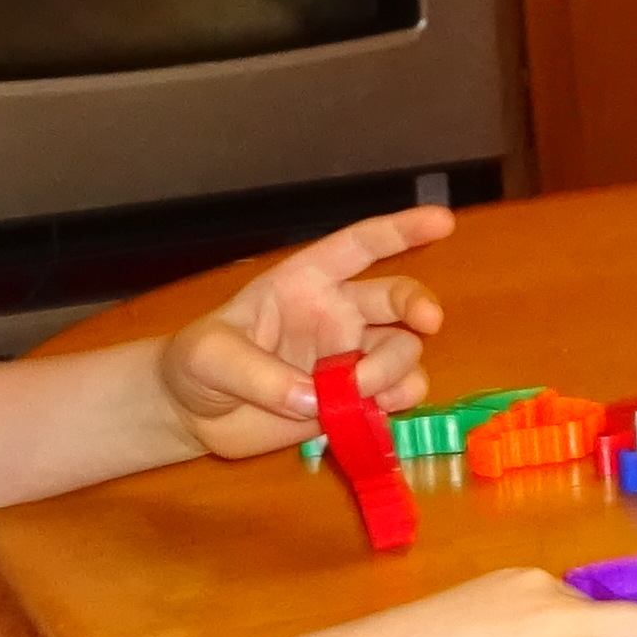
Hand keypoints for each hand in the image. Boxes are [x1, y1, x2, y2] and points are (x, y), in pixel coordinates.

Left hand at [160, 207, 456, 456]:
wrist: (195, 415)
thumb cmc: (198, 365)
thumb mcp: (210, 356)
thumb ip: (258, 374)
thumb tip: (315, 398)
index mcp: (306, 282)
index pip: (359, 247)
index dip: (400, 231)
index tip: (440, 221)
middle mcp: (338, 315)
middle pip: (397, 299)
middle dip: (418, 306)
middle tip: (428, 323)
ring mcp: (350, 358)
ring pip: (403, 352)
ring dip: (395, 371)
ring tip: (358, 394)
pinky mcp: (354, 400)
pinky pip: (397, 395)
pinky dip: (396, 404)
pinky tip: (371, 413)